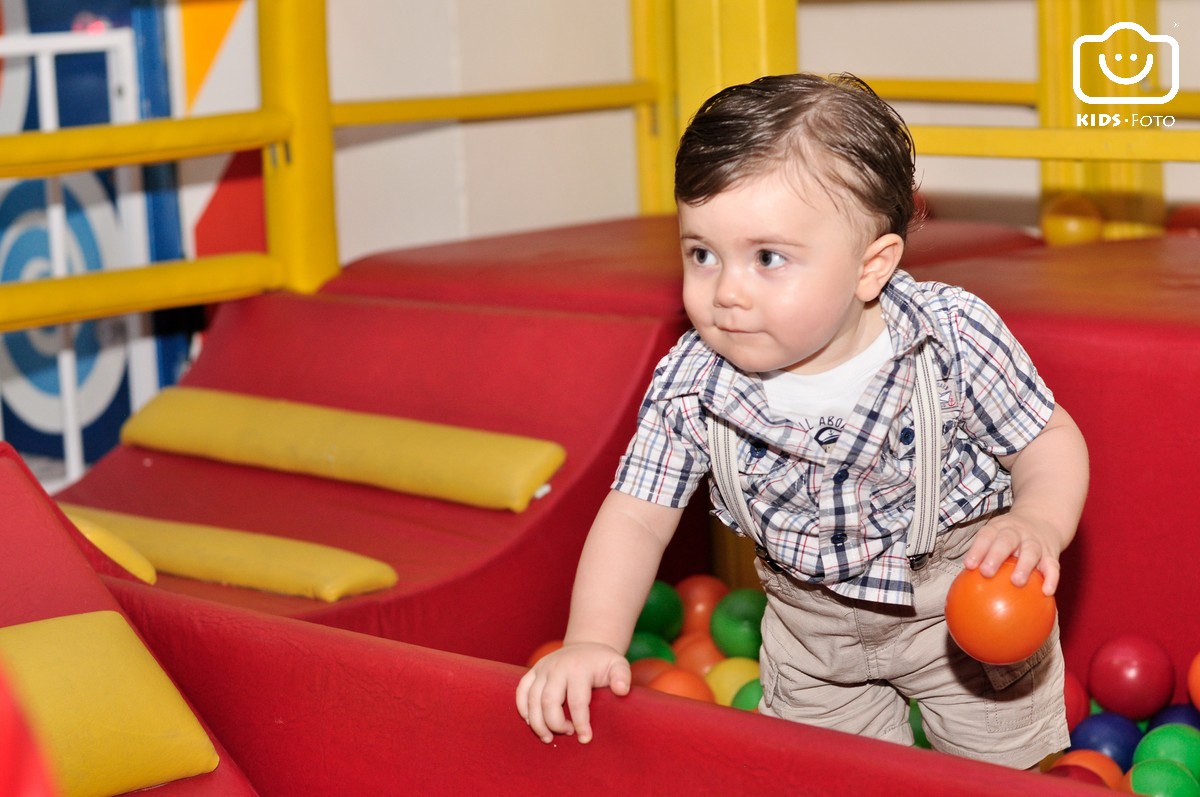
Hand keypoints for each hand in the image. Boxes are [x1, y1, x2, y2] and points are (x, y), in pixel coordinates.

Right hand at [515, 641, 631, 743]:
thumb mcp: (618, 664)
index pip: (577, 701)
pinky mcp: (533, 671)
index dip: (580, 723)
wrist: (586, 646)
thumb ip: (623, 676)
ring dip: (537, 723)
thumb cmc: (603, 663)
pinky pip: (521, 691)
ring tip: (548, 737)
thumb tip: (621, 690)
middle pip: (549, 702)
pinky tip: (531, 722)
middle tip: (568, 733)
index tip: (585, 739)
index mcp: (578, 668)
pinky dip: (523, 709)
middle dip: (556, 724)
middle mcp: (557, 667)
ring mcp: (542, 669)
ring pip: (531, 700)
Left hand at [961, 508, 1065, 595]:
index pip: (986, 535)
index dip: (977, 549)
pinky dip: (1051, 578)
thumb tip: (963, 583)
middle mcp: (1017, 532)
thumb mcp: (995, 535)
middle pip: (1006, 540)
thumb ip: (982, 555)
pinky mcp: (1051, 553)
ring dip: (1024, 566)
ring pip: (1031, 551)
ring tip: (1017, 582)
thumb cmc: (1009, 536)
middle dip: (996, 555)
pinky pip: (1053, 565)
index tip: (968, 565)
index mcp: (999, 527)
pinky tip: (1046, 592)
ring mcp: (1035, 542)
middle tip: (986, 572)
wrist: (1041, 519)